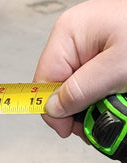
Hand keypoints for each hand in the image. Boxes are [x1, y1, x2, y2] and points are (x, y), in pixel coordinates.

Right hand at [33, 0, 126, 137]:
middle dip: (79, 109)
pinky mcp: (107, 53)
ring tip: (117, 106)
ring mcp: (92, 45)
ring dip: (96, 104)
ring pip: (80, 88)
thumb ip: (81, 90)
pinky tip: (120, 97)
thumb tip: (54, 109)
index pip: (43, 80)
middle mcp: (77, 37)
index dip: (53, 110)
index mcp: (69, 33)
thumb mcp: (117, 68)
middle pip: (61, 87)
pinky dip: (107, 94)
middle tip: (102, 119)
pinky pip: (97, 82)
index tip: (71, 130)